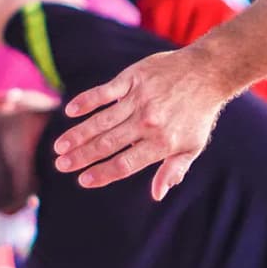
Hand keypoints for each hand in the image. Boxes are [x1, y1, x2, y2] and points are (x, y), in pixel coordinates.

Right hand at [54, 47, 232, 198]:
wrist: (207, 73)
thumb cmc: (198, 115)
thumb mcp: (192, 147)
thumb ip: (172, 170)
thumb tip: (157, 194)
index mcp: (162, 143)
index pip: (125, 164)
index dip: (103, 173)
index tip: (83, 181)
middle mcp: (148, 122)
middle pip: (108, 144)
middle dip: (82, 157)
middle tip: (61, 166)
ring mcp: (138, 99)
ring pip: (101, 121)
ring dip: (78, 135)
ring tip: (59, 148)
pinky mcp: (133, 78)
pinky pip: (105, 92)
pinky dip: (87, 101)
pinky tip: (70, 111)